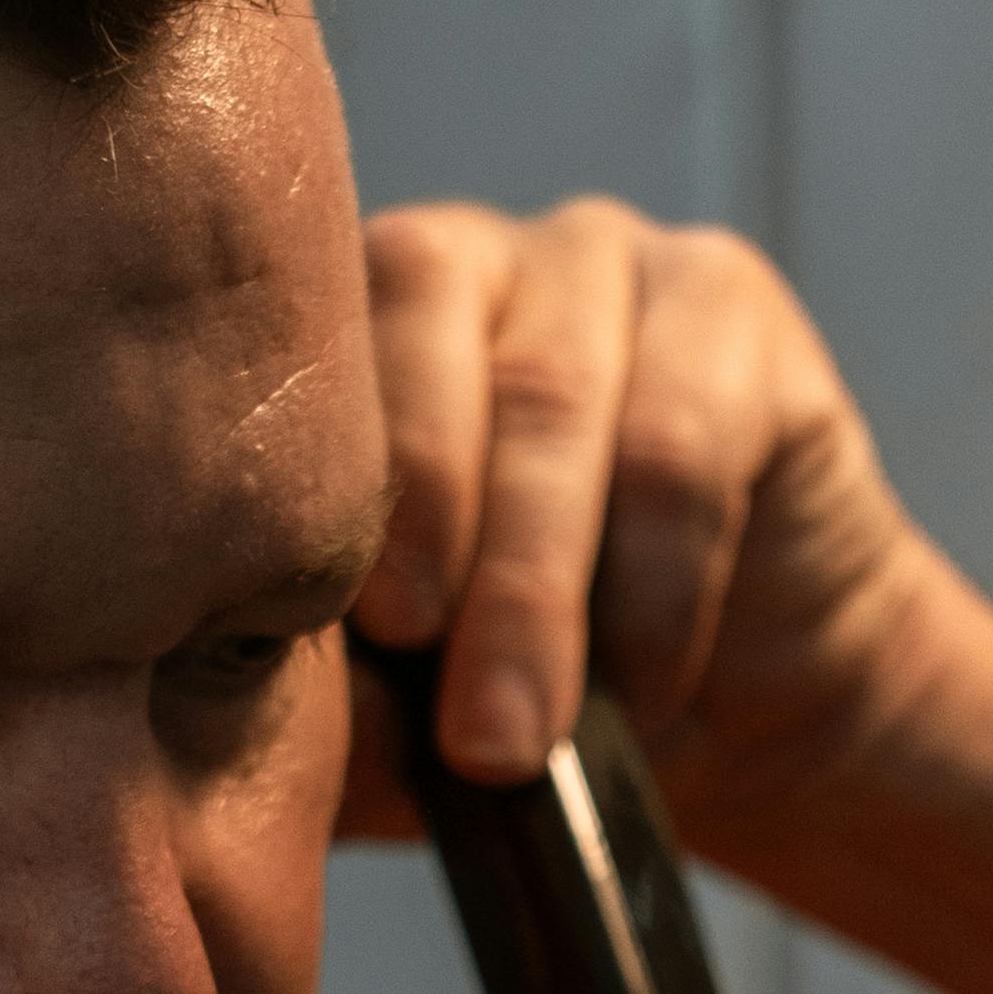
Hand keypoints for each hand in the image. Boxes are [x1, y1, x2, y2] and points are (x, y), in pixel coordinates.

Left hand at [349, 196, 969, 830]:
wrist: (746, 719)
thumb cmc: (534, 691)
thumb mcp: (404, 716)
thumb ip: (323, 693)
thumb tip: (245, 703)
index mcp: (341, 331)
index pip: (308, 340)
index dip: (335, 487)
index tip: (370, 636)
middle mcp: (465, 258)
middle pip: (427, 321)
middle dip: (436, 534)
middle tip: (448, 705)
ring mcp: (600, 257)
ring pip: (554, 394)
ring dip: (537, 587)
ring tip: (526, 736)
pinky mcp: (728, 298)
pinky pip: (683, 441)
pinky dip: (655, 589)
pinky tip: (645, 689)